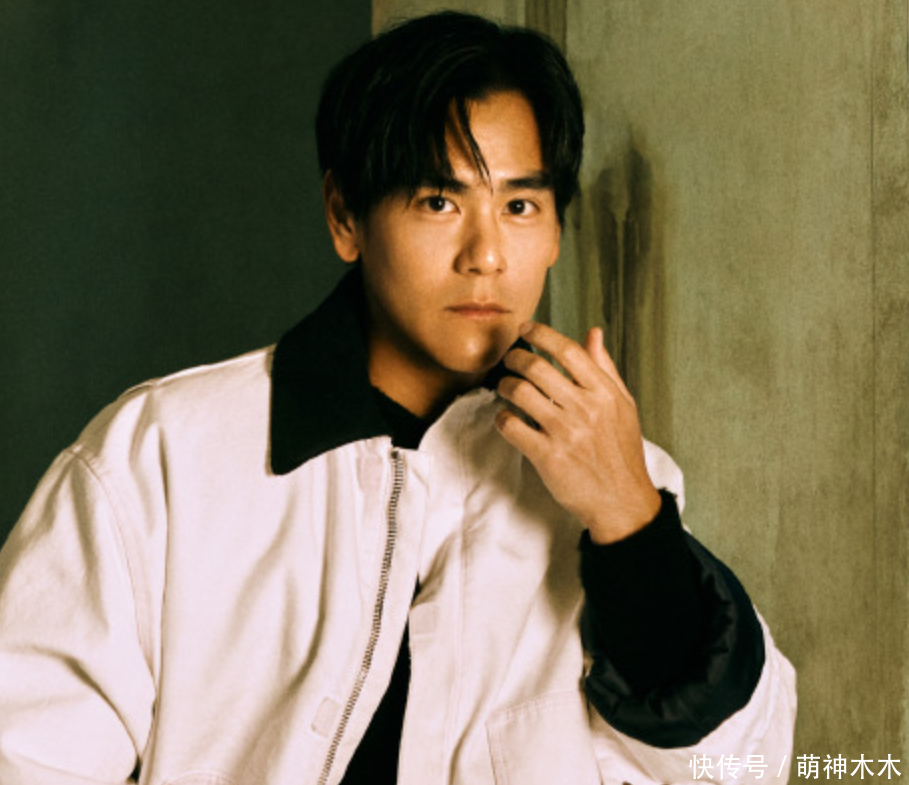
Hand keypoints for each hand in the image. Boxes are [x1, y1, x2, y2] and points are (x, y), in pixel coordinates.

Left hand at [494, 322, 660, 543]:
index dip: (542, 334)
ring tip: (504, 386)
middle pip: (537, 367)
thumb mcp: (623, 406)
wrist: (622, 501)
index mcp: (604, 393)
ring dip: (504, 385)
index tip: (525, 329)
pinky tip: (505, 419)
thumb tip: (593, 333)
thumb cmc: (621, 451)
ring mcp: (565, 432)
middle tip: (509, 359)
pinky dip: (502, 418)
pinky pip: (511, 427)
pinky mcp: (547, 456)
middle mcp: (585, 409)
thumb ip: (605, 368)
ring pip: (520, 393)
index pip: (569, 350)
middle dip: (515, 357)